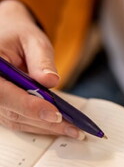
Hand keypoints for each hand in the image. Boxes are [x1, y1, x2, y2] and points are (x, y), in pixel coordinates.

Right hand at [0, 0, 84, 138]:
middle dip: (46, 122)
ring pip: (19, 121)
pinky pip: (21, 121)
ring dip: (47, 127)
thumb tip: (50, 81)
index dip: (30, 107)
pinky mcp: (3, 108)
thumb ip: (41, 59)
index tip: (56, 115)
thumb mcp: (33, 40)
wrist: (9, 38)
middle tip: (74, 129)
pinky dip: (42, 125)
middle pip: (14, 112)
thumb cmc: (19, 36)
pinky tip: (62, 126)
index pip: (4, 94)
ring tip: (73, 130)